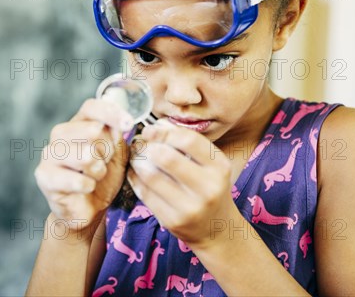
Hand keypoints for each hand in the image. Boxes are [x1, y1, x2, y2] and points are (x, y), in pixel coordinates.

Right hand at [34, 98, 133, 235]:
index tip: (129, 124)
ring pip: (86, 155)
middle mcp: (60, 134)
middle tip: (104, 163)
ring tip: (95, 177)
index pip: (92, 107)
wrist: (87, 209)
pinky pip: (78, 179)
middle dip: (107, 151)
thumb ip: (117, 137)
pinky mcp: (44, 176)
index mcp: (78, 123)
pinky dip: (89, 186)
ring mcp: (49, 154)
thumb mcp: (117, 155)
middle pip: (92, 131)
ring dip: (99, 171)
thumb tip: (119, 123)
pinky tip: (86, 189)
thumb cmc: (102, 179)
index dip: (111, 113)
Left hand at [126, 119, 237, 248]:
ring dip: (138, 162)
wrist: (216, 229)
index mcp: (219, 167)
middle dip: (147, 146)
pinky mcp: (172, 220)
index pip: (188, 140)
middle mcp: (208, 187)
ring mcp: (190, 207)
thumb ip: (187, 144)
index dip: (164, 132)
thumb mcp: (209, 165)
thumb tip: (158, 125)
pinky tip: (135, 172)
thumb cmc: (209, 188)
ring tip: (135, 156)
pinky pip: (145, 194)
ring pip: (152, 176)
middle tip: (139, 143)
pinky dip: (135, 178)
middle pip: (167, 157)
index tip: (150, 130)